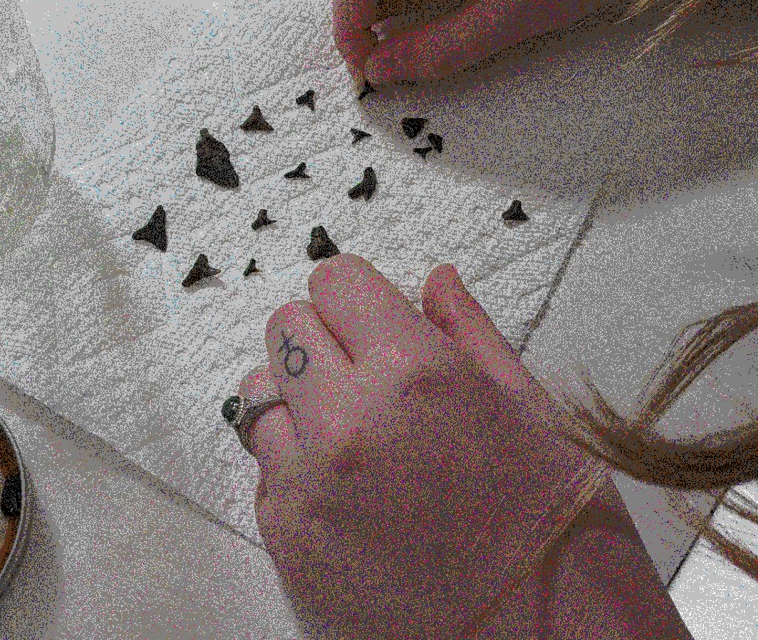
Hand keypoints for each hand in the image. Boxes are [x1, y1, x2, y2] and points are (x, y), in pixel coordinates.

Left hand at [239, 254, 598, 637]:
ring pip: (260, 392)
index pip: (335, 281)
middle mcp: (348, 420)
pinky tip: (348, 486)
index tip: (371, 315)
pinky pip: (264, 464)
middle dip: (323, 336)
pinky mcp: (287, 538)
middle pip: (286, 326)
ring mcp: (308, 483)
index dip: (356, 295)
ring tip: (352, 430)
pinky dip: (293, 461)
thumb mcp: (533, 412)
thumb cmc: (557, 537)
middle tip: (363, 369)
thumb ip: (469, 331)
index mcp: (415, 373)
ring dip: (298, 396)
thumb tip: (435, 279)